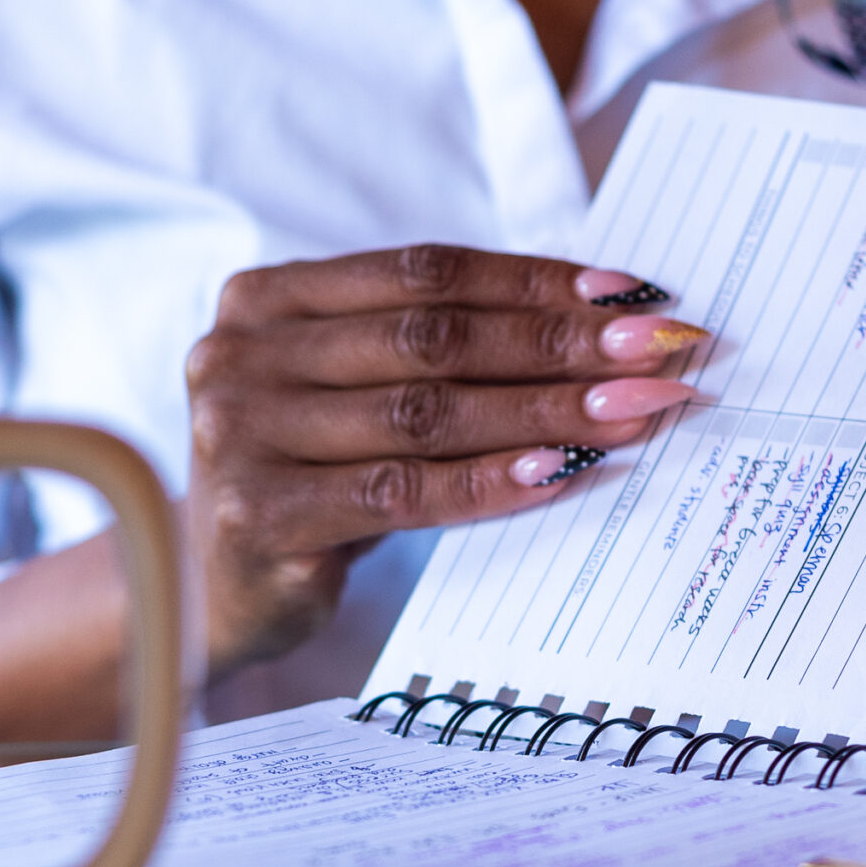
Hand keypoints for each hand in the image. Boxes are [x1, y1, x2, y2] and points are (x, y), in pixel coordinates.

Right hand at [188, 247, 699, 672]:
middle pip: (432, 336)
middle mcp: (239, 355)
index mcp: (263, 299)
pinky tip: (561, 470)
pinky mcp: (259, 516)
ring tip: (634, 411)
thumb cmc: (309, 480)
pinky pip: (402, 492)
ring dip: (544, 409)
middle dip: (559, 341)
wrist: (209, 595)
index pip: (423, 271)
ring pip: (426, 412)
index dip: (534, 279)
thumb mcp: (349, 397)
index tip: (631, 293)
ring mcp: (238, 435)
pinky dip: (489, 481)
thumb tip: (598, 322)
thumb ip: (430, 353)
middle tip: (657, 350)